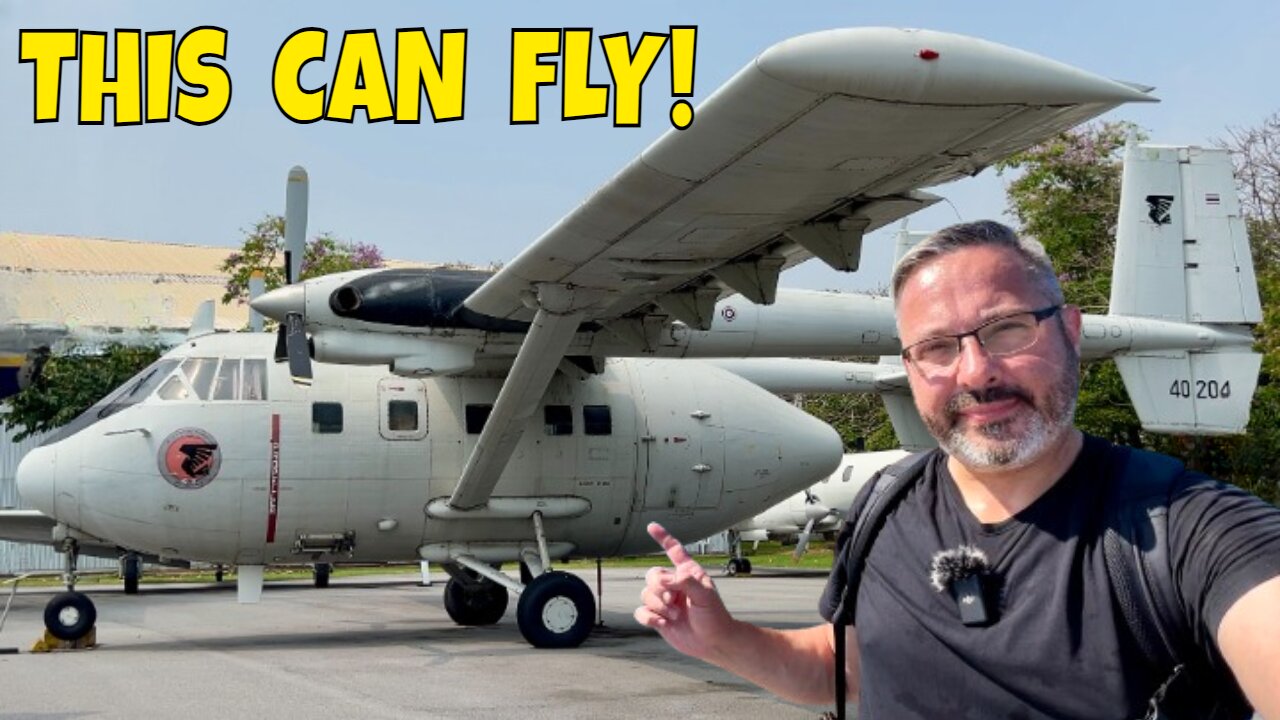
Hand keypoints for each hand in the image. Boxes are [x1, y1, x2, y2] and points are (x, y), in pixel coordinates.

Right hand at [633, 522, 734, 659]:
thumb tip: (663, 579)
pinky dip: (649, 618)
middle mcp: (674, 584)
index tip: (651, 526)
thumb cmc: (715, 617)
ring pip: (645, 594)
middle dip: (660, 589)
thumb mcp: (705, 595)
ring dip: (659, 606)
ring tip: (676, 616)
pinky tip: (662, 623)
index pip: (673, 550)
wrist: (713, 643)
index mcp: (688, 573)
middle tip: (674, 601)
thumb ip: (684, 582)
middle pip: (652, 575)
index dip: (662, 537)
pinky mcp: (658, 617)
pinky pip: (641, 611)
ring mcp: (665, 601)